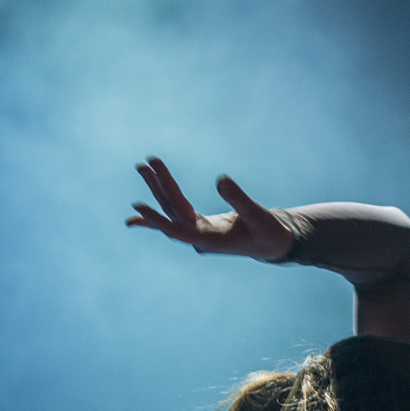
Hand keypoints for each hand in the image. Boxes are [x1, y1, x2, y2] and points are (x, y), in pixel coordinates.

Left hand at [125, 158, 293, 261]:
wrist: (272, 244)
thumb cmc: (268, 232)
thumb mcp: (257, 215)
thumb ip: (239, 199)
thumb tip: (220, 179)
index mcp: (210, 240)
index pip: (178, 229)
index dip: (157, 219)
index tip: (138, 206)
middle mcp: (199, 238)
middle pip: (172, 212)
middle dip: (157, 188)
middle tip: (143, 165)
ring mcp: (197, 232)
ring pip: (172, 210)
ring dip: (157, 189)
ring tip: (143, 168)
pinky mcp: (199, 225)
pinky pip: (175, 216)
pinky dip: (158, 212)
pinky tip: (136, 213)